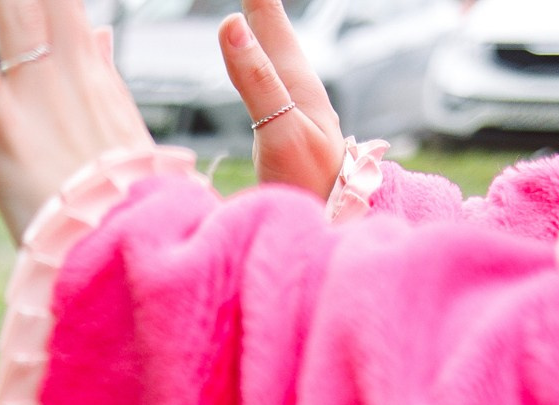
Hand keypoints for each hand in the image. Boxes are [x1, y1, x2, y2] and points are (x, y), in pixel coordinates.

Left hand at [0, 0, 155, 243]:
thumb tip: (98, 31)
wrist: (116, 250)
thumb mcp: (119, 129)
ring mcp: (32, 101)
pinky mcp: (2, 132)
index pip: (67, 2)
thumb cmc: (121, 202)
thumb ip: (101, 75)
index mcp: (90, 76)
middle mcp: (63, 77)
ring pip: (9, 19)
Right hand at [218, 0, 347, 199]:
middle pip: (279, 44)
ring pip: (278, 67)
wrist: (327, 229)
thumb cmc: (309, 183)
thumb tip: (232, 25)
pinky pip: (272, 95)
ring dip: (266, 42)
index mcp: (300, 87)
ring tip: (257, 24)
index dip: (260, 6)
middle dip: (264, 16)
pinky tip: (263, 85)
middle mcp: (300, 98)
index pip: (275, 31)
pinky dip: (261, 77)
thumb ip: (257, 79)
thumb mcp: (280, 128)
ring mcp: (295, 121)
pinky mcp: (288, 144)